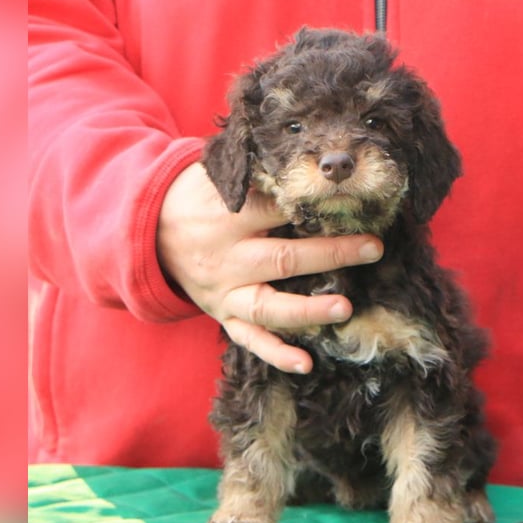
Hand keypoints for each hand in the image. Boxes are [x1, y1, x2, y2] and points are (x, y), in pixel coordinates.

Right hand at [157, 162, 382, 373]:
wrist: (150, 233)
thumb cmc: (197, 199)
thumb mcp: (216, 176)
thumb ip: (255, 170)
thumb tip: (308, 158)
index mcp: (225, 217)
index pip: (275, 211)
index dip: (313, 207)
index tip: (353, 202)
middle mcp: (225, 259)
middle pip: (281, 259)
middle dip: (329, 254)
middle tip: (372, 248)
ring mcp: (224, 293)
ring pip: (267, 307)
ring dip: (307, 311)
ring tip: (345, 308)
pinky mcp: (223, 316)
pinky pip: (248, 339)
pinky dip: (275, 354)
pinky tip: (306, 363)